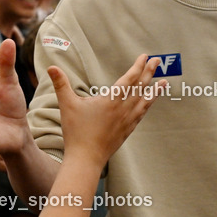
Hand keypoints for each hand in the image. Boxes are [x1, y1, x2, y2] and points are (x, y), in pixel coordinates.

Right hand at [50, 54, 164, 166]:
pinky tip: (150, 102)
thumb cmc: (75, 132)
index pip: (129, 79)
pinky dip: (148, 106)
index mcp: (111, 101)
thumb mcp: (67, 105)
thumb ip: (61, 84)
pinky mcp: (127, 131)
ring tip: (164, 82)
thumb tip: (51, 67)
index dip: (138, 66)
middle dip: (149, 73)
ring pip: (144, 102)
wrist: (86, 159)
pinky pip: (141, 114)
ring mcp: (127, 121)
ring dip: (154, 90)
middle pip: (140, 87)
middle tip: (158, 61)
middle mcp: (123, 109)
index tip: (145, 57)